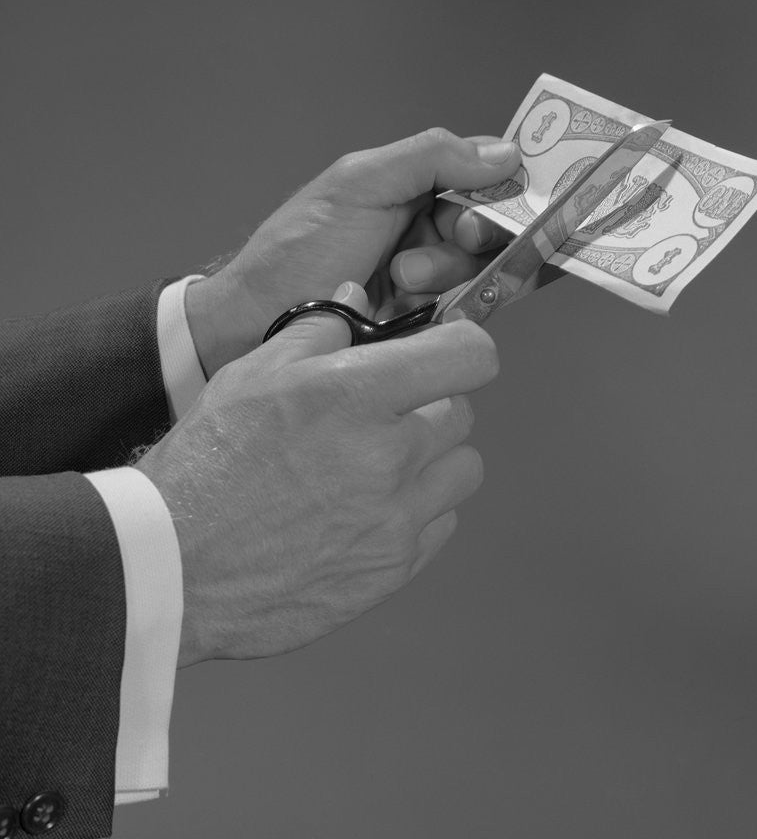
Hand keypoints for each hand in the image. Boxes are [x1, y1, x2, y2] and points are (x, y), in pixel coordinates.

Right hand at [137, 283, 498, 665]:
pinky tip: (368, 511)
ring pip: (462, 470)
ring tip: (379, 467)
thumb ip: (320, 330)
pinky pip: (442, 524)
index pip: (469, 356)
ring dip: (432, 461)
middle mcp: (390, 456)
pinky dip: (418, 512)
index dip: (461, 348)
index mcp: (356, 394)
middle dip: (430, 406)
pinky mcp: (394, 569)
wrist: (175, 567)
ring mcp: (397, 519)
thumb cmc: (207, 464)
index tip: (443, 355)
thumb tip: (362, 298)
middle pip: (462, 414)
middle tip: (382, 417)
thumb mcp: (251, 373)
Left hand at [186, 128, 516, 377]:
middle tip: (457, 236)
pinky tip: (414, 307)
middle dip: (476, 232)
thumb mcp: (358, 185)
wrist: (258, 325)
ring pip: (484, 268)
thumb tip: (508, 152)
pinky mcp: (429, 321)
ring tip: (401, 279)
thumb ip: (430, 157)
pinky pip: (470, 309)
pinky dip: (452, 306)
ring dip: (449, 270)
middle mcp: (427, 226)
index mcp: (412, 184)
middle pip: (495, 224)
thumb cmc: (300, 250)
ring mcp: (430, 276)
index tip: (511, 197)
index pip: (486, 174)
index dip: (507, 184)